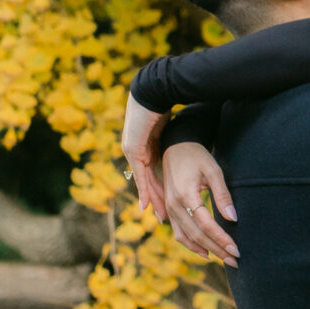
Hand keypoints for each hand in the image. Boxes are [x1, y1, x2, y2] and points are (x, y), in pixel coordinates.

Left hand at [121, 93, 168, 219]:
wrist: (152, 91)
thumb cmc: (162, 104)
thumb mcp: (166, 128)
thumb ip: (168, 140)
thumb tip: (178, 145)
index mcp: (144, 146)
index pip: (151, 173)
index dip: (158, 189)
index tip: (165, 204)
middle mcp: (135, 151)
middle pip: (147, 181)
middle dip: (156, 199)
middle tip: (163, 217)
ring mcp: (132, 150)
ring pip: (144, 181)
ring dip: (152, 199)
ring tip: (159, 215)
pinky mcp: (132, 149)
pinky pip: (140, 174)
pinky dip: (144, 190)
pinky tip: (147, 204)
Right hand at [161, 138, 238, 265]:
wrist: (175, 146)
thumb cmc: (197, 156)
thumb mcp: (213, 171)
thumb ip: (222, 195)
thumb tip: (233, 218)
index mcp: (185, 195)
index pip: (206, 225)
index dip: (222, 239)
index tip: (237, 250)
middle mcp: (174, 205)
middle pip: (197, 235)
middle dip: (217, 250)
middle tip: (235, 260)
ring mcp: (169, 208)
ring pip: (186, 237)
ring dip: (205, 251)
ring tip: (223, 259)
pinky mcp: (168, 209)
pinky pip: (178, 233)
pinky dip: (191, 245)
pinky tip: (204, 252)